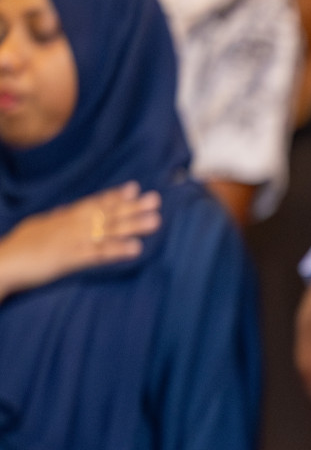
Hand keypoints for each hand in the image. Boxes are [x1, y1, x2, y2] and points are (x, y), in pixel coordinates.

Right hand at [0, 182, 160, 299]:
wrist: (3, 261)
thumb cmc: (19, 247)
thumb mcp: (39, 228)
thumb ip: (56, 219)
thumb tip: (67, 210)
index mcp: (63, 218)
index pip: (93, 204)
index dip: (114, 196)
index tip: (134, 188)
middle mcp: (71, 225)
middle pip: (105, 213)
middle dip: (131, 207)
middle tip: (155, 199)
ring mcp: (72, 240)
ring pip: (107, 230)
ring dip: (132, 226)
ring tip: (155, 221)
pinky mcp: (69, 259)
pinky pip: (98, 254)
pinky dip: (117, 250)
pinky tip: (136, 248)